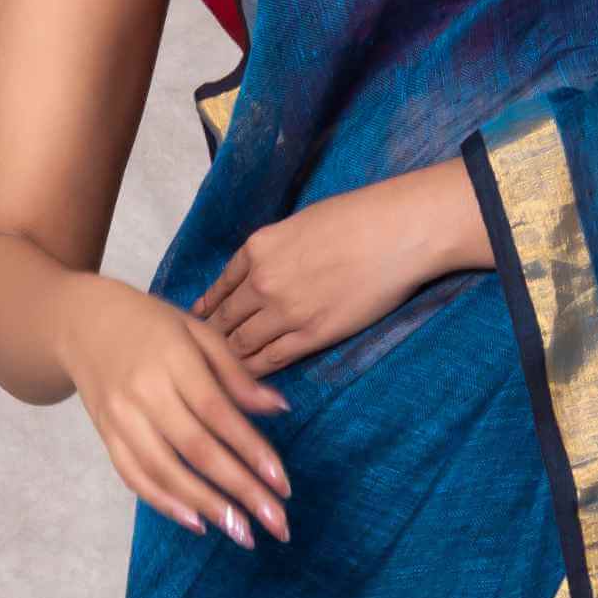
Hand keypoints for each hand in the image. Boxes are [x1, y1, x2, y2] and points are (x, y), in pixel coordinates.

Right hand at [60, 276, 291, 546]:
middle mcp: (144, 393)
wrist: (81, 323)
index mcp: (173, 360)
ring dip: (206, 506)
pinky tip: (197, 523)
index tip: (282, 484)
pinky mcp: (106, 436)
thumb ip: (236, 374)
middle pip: (197, 450)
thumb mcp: (197, 332)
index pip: (218, 414)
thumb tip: (279, 408)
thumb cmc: (151, 325)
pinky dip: (165, 503)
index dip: (252, 451)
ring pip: (165, 471)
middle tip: (275, 524)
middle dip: (240, 491)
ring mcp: (120, 418)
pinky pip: (135, 477)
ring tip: (242, 533)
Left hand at [190, 161, 487, 375]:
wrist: (395, 233)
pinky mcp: (311, 335)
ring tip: (221, 375)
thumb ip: (274, 251)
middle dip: (213, 339)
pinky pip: (271, 359)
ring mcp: (285, 312)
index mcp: (257, 249)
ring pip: (241, 345)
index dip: (209, 310)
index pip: (221, 288)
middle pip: (225, 320)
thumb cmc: (358, 218)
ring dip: (230, 360)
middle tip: (203, 357)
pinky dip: (255, 371)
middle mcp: (262, 281)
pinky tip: (248, 380)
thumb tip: (265, 269)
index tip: (202, 323)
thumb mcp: (300, 224)